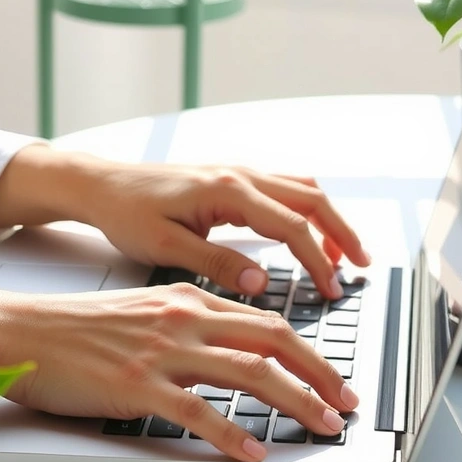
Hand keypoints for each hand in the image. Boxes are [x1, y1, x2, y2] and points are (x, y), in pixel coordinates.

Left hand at [0, 146, 371, 300]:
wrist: (100, 184)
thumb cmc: (125, 213)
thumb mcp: (165, 248)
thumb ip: (216, 264)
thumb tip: (261, 283)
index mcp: (227, 191)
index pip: (291, 226)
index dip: (318, 260)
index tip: (333, 288)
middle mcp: (239, 175)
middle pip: (312, 199)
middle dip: (342, 234)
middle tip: (361, 267)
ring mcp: (237, 172)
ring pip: (302, 189)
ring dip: (328, 219)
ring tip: (344, 254)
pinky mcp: (230, 178)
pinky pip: (283, 187)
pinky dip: (306, 209)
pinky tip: (307, 231)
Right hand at [0, 285, 357, 461]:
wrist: (23, 332)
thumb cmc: (79, 328)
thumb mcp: (146, 313)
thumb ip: (191, 328)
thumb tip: (231, 353)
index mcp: (189, 301)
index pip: (268, 321)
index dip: (311, 352)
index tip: (332, 377)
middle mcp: (184, 319)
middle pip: (274, 341)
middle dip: (321, 374)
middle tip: (345, 403)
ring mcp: (162, 352)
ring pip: (249, 372)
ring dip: (295, 401)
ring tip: (321, 426)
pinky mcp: (137, 385)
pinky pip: (198, 411)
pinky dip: (232, 434)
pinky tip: (252, 453)